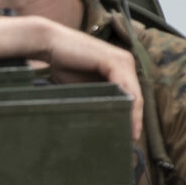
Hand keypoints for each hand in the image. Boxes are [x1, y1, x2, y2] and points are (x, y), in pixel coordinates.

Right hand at [0, 16, 143, 139]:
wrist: (49, 44)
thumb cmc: (63, 65)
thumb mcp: (84, 86)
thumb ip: (96, 97)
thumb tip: (101, 121)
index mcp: (119, 67)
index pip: (131, 94)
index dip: (133, 115)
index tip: (129, 136)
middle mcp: (124, 62)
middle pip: (136, 95)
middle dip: (135, 118)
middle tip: (131, 140)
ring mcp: (121, 60)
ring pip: (134, 93)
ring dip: (134, 115)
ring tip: (130, 135)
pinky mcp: (114, 61)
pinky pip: (127, 87)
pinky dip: (129, 105)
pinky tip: (127, 119)